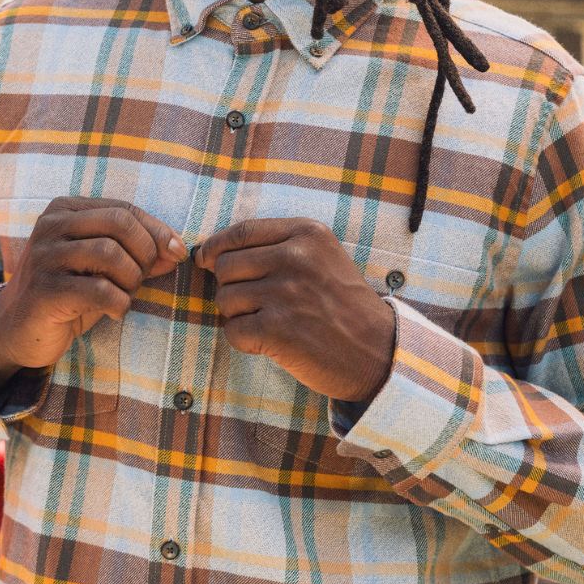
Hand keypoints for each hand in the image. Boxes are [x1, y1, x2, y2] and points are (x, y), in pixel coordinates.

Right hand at [0, 197, 187, 394]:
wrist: (18, 330)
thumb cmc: (69, 294)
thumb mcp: (104, 268)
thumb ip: (138, 254)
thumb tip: (178, 250)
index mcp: (65, 210)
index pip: (124, 209)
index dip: (158, 231)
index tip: (177, 254)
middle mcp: (51, 226)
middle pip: (119, 223)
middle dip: (145, 253)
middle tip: (142, 279)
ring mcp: (44, 257)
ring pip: (110, 253)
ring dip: (130, 279)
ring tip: (124, 295)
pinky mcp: (44, 290)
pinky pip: (99, 290)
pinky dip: (119, 303)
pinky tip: (114, 311)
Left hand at [195, 218, 394, 403]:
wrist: (377, 352)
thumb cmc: (344, 306)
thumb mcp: (323, 258)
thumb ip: (276, 247)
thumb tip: (210, 252)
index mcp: (306, 234)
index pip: (241, 231)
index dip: (215, 246)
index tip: (206, 260)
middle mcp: (295, 258)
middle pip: (225, 266)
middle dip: (231, 287)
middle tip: (256, 304)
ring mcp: (285, 293)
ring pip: (224, 299)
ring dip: (238, 316)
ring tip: (269, 324)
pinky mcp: (277, 329)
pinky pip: (233, 331)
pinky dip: (244, 341)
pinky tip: (270, 343)